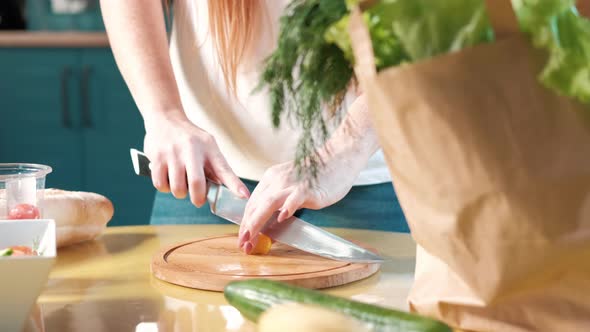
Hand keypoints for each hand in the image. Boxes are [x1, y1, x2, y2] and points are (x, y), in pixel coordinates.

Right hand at [143, 112, 249, 206]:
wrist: (165, 118)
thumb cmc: (190, 139)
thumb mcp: (208, 146)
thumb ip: (216, 167)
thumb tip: (228, 192)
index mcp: (209, 148)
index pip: (224, 169)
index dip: (235, 185)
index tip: (244, 196)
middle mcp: (191, 149)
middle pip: (197, 183)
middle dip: (198, 198)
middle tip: (198, 199)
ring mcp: (172, 153)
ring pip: (177, 188)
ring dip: (179, 192)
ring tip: (180, 182)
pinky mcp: (156, 158)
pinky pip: (160, 184)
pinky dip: (164, 187)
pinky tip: (167, 177)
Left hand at [237, 152, 360, 253]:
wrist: (337, 158)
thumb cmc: (317, 176)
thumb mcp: (291, 188)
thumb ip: (279, 205)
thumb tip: (269, 230)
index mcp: (271, 179)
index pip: (252, 204)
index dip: (245, 223)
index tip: (241, 239)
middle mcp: (277, 180)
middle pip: (256, 205)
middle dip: (247, 227)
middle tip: (243, 245)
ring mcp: (292, 183)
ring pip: (268, 203)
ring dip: (256, 222)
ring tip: (250, 238)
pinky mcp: (307, 188)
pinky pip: (295, 198)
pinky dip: (287, 208)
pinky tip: (282, 219)